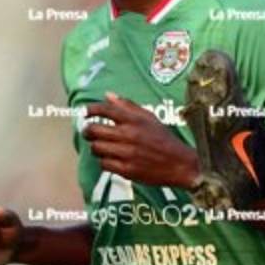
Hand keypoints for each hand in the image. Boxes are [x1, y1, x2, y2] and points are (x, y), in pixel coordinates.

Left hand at [84, 92, 199, 188]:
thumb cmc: (163, 139)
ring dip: (95, 147)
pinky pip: (104, 164)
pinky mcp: (127, 170)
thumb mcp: (149, 118)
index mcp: (135, 120)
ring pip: (96, 148)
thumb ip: (127, 106)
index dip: (91, 110)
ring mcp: (127, 153)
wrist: (180, 164)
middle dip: (87, 130)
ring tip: (101, 147)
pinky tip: (110, 159)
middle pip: (94, 130)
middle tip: (88, 132)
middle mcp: (129, 135)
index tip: (85, 112)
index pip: (106, 109)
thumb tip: (107, 95)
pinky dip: (104, 161)